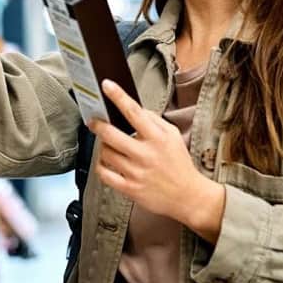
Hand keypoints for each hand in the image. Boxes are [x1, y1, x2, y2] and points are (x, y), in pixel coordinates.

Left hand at [93, 80, 225, 242]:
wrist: (188, 196)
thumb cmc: (179, 163)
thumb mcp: (173, 136)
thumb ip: (155, 120)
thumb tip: (135, 109)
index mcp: (158, 138)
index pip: (134, 112)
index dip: (118, 96)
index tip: (107, 85)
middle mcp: (145, 154)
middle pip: (111, 134)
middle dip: (98, 125)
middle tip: (94, 121)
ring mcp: (136, 173)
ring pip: (105, 153)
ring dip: (103, 146)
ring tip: (108, 145)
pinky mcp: (129, 189)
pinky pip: (104, 174)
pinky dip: (101, 166)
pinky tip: (106, 162)